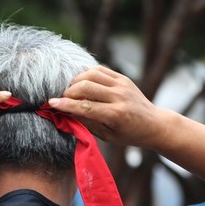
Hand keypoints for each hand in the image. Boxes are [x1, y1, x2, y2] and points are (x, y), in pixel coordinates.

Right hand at [47, 66, 163, 148]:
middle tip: (62, 99)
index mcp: (116, 115)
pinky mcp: (122, 77)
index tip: (51, 103)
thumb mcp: (107, 135)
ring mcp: (122, 85)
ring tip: (71, 92)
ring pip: (90, 75)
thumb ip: (87, 123)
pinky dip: (86, 75)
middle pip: (85, 87)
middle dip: (68, 92)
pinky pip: (99, 70)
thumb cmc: (128, 134)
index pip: (85, 106)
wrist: (153, 123)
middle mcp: (119, 97)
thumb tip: (66, 113)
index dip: (66, 105)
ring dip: (76, 82)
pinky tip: (81, 83)